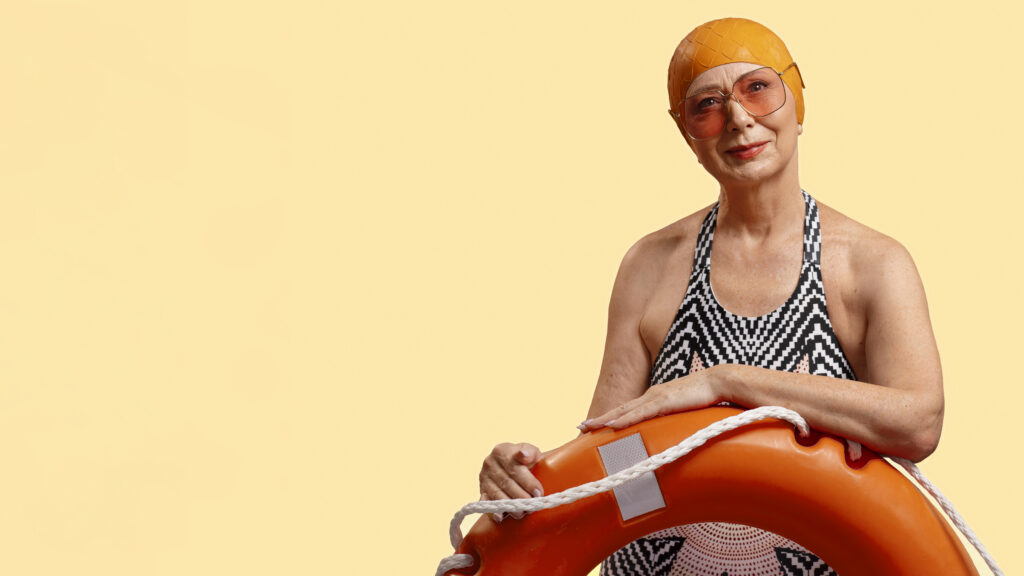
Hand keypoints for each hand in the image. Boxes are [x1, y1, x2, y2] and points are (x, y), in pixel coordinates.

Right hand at [479, 442, 543, 521]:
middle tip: (533, 505)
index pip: (515, 467)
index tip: (538, 492)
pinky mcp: (482, 490)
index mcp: (502, 451)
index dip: (528, 481)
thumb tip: (525, 456)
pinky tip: (500, 517)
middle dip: (522, 496)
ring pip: (497, 494)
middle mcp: (490, 463)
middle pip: (507, 483)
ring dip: (510, 506)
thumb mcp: (530, 451)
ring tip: (522, 513)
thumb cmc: (523, 460)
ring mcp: (484, 477)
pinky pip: (486, 502)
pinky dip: (493, 510)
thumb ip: (531, 452)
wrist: (510, 465)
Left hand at [578, 369, 720, 431]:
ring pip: (625, 411)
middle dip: (600, 419)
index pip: (628, 409)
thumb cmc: (704, 396)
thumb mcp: (683, 410)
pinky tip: (612, 425)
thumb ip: (673, 419)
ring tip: (589, 427)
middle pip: (620, 409)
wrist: (718, 381)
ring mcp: (656, 397)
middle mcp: (651, 396)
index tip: (595, 425)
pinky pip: (641, 413)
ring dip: (606, 420)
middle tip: (581, 427)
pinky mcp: (665, 401)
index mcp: (655, 398)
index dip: (611, 417)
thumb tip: (668, 434)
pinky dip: (625, 419)